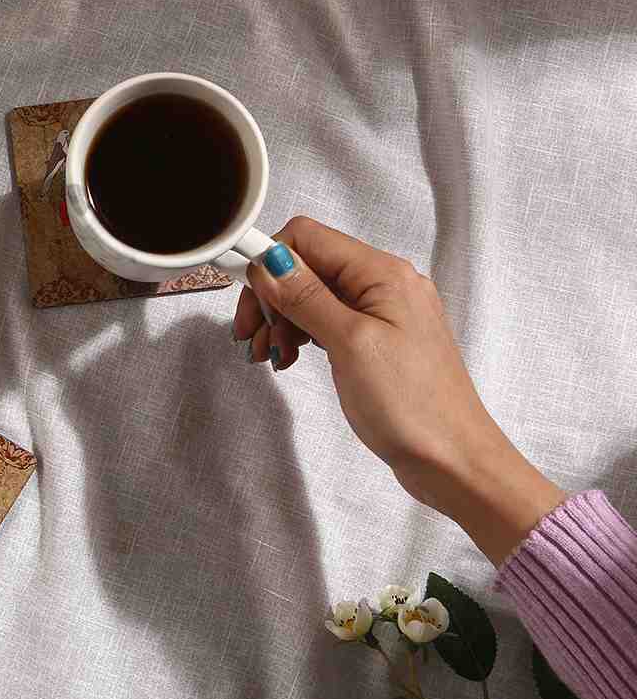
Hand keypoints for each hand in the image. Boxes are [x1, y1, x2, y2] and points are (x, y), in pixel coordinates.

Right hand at [233, 216, 565, 564]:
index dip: (269, 262)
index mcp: (382, 274)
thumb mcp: (350, 344)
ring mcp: (381, 314)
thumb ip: (307, 297)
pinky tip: (290, 357)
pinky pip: (328, 321)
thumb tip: (270, 261)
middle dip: (271, 297)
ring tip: (268, 354)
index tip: (245, 297)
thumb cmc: (415, 407)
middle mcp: (384, 285)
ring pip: (313, 296)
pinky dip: (301, 335)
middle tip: (251, 335)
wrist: (452, 460)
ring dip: (281, 320)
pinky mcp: (376, 341)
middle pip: (307, 267)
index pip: (308, 238)